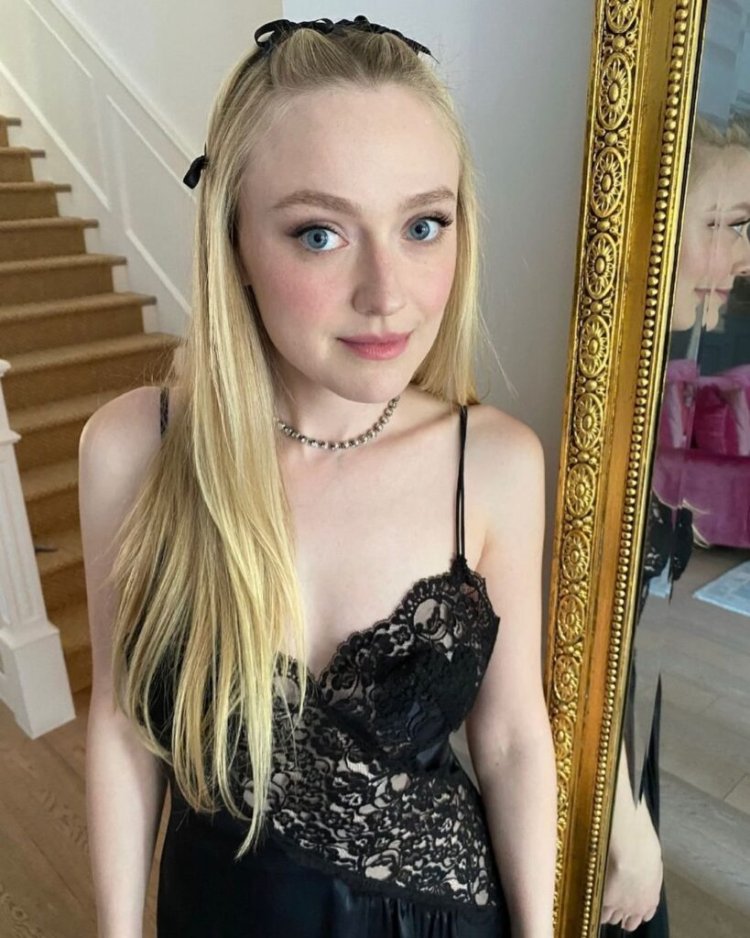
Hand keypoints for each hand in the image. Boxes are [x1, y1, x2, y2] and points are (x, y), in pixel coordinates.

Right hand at [600, 796, 662, 930]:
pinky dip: (594, 903)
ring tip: (599, 896)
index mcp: (650, 899)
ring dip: (606, 910)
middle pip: (628, 922)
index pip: (643, 916)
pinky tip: (590, 893)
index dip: (635, 911)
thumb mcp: (651, 862)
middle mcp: (636, 908)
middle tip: (613, 903)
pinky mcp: (604, 900)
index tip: (629, 905)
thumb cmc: (644, 847)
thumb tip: (641, 875)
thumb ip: (647, 877)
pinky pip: (597, 908)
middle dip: (621, 914)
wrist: (630, 845)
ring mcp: (619, 905)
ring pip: (610, 918)